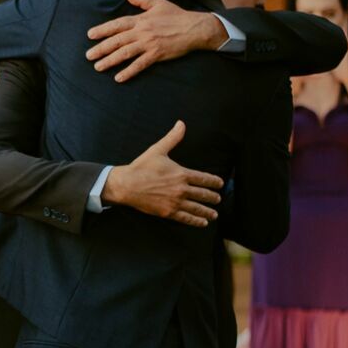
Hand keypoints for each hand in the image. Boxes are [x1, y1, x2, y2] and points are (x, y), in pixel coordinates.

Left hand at [85, 0, 226, 81]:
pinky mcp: (157, 55)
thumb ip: (140, 0)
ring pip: (125, 53)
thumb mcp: (158, 3)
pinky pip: (139, 64)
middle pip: (117, 40)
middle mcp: (142, 32)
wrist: (194, 28)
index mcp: (141, 19)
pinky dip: (129, 71)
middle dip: (101, 48)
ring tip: (98, 67)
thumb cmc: (176, 15)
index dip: (103, 30)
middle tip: (88, 55)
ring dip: (110, 60)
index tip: (90, 35)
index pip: (117, 25)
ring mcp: (149, 44)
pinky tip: (118, 77)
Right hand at [101, 121, 223, 227]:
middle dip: (213, 197)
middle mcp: (181, 189)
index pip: (204, 178)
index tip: (220, 184)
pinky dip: (196, 221)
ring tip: (214, 214)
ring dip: (208, 212)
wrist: (127, 185)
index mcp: (181, 174)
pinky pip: (186, 218)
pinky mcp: (168, 212)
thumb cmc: (141, 167)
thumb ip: (173, 138)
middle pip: (203, 195)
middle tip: (218, 199)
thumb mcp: (158, 150)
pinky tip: (202, 223)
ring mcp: (175, 202)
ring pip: (197, 208)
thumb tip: (181, 123)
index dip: (214, 182)